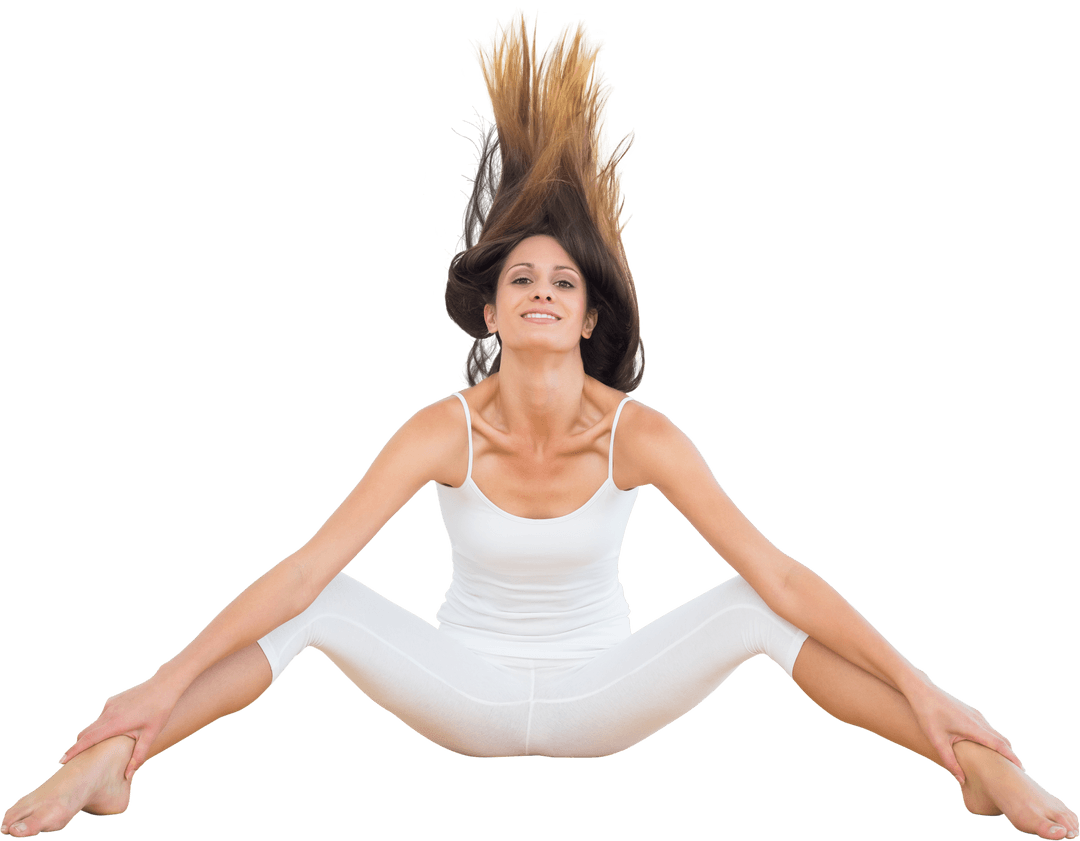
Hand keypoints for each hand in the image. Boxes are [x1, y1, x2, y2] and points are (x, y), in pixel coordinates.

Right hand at [58, 675, 180, 780]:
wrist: (164, 685)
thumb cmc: (159, 711)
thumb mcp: (150, 735)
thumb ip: (138, 756)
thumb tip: (128, 776)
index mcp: (115, 723)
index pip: (88, 740)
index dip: (74, 751)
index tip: (61, 761)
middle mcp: (108, 713)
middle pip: (86, 733)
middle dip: (79, 746)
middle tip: (75, 762)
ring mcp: (109, 705)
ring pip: (94, 725)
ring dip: (91, 736)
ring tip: (94, 750)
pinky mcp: (112, 701)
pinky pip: (102, 717)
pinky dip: (101, 726)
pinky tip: (112, 732)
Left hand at [907, 678, 1022, 783]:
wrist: (922, 690)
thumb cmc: (927, 714)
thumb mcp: (937, 740)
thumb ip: (950, 761)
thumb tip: (962, 780)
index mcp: (974, 728)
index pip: (1000, 745)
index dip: (1012, 759)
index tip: (1022, 772)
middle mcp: (979, 720)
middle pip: (1002, 740)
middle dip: (1010, 756)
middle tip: (1015, 774)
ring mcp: (976, 715)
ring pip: (995, 734)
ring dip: (1001, 748)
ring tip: (1002, 765)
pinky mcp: (971, 712)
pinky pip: (987, 728)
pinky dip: (993, 740)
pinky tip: (987, 749)